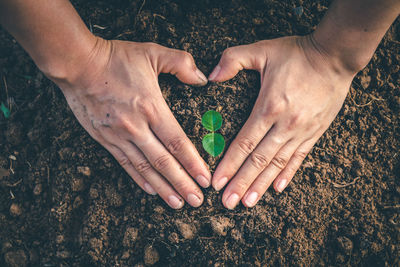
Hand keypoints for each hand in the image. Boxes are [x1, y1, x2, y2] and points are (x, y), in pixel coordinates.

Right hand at [59, 38, 210, 208]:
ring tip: (178, 203)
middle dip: (182, 184)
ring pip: (145, 168)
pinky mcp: (105, 139)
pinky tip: (152, 190)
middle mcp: (136, 127)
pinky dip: (139, 179)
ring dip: (163, 188)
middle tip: (197, 201)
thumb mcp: (153, 52)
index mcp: (151, 107)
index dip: (192, 163)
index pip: (177, 142)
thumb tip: (203, 79)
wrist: (78, 64)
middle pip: (164, 162)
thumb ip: (181, 63)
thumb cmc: (116, 58)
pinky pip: (125, 164)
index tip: (205, 179)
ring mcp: (118, 136)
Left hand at [209, 35, 355, 208]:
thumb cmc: (297, 54)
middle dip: (241, 183)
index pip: (245, 143)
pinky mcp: (314, 133)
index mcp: (269, 106)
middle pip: (259, 160)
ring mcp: (301, 131)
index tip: (217, 182)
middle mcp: (285, 125)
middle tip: (227, 203)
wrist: (335, 57)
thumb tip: (211, 76)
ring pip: (278, 164)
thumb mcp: (262, 49)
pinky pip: (299, 158)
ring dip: (261, 185)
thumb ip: (233, 59)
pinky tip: (277, 189)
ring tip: (248, 203)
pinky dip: (288, 175)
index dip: (229, 164)